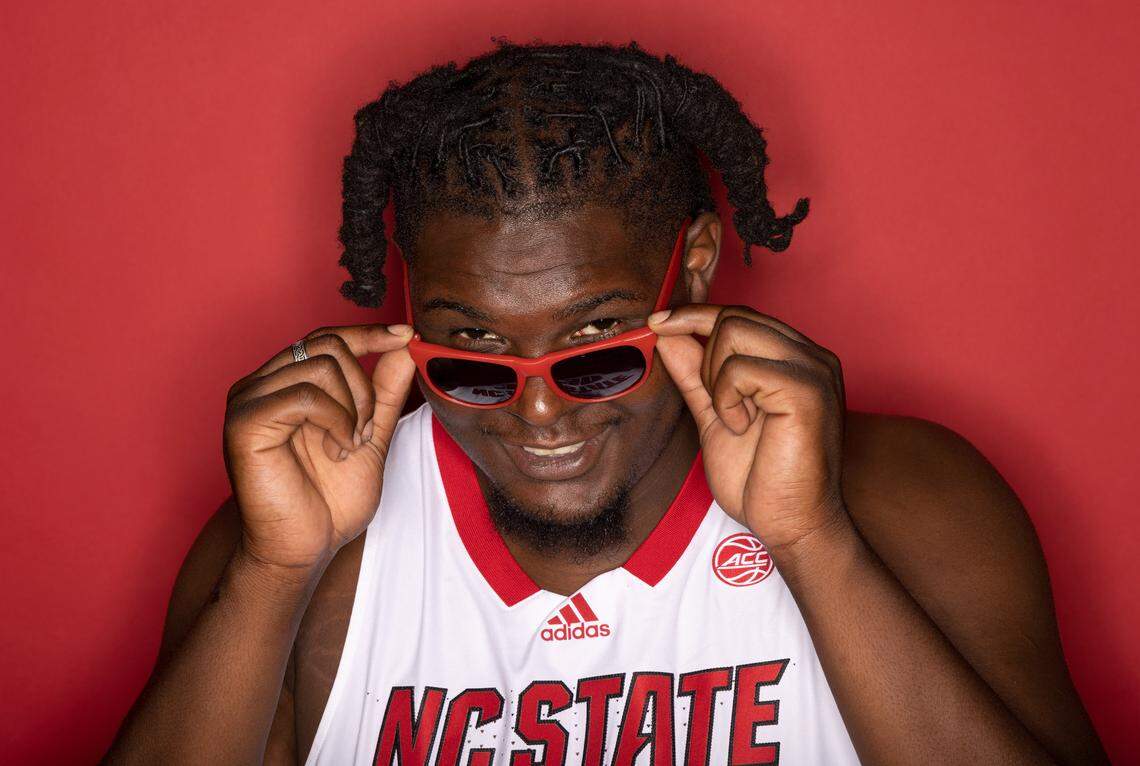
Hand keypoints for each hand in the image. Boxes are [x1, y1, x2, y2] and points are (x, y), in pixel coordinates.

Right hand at [222, 323, 415, 572]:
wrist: (303, 548)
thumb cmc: (328, 500)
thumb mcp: (370, 434)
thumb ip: (385, 391)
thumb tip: (404, 346)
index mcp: (286, 384)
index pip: (327, 338)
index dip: (368, 332)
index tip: (405, 334)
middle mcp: (262, 384)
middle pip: (328, 344)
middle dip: (364, 387)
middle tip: (365, 432)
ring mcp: (249, 399)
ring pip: (321, 364)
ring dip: (352, 408)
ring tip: (348, 445)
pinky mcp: (245, 421)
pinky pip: (304, 393)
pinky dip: (335, 419)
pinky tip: (336, 448)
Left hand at [649, 305, 847, 551]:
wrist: (790, 525)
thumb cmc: (761, 479)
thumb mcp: (715, 417)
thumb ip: (695, 377)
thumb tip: (669, 337)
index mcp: (795, 359)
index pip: (739, 315)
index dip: (694, 315)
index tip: (657, 322)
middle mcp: (811, 356)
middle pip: (734, 317)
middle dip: (705, 359)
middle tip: (719, 407)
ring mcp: (814, 370)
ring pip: (734, 332)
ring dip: (716, 381)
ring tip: (736, 419)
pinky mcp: (807, 389)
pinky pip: (741, 367)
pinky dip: (728, 399)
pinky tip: (744, 427)